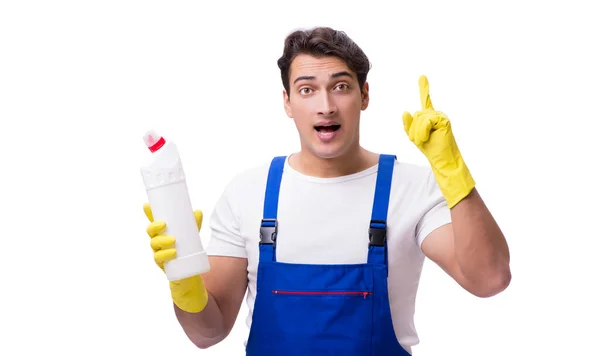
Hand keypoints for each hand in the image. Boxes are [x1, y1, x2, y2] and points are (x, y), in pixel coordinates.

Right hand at [144, 203, 208, 312]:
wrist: (189, 275)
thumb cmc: (186, 252)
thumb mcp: (191, 237)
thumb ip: (194, 225)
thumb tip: (198, 211)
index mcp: (161, 235)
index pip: (153, 223)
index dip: (148, 215)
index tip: (146, 206)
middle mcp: (157, 244)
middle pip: (150, 234)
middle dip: (154, 228)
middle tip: (164, 224)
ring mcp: (159, 255)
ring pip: (154, 246)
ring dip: (161, 242)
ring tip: (173, 240)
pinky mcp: (164, 266)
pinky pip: (160, 260)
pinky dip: (166, 256)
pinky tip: (173, 253)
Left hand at [402, 75, 474, 207]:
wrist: (443, 160)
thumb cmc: (431, 149)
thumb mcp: (415, 137)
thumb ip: (409, 125)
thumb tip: (405, 112)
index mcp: (430, 117)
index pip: (425, 100)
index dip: (424, 88)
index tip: (422, 76)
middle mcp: (436, 114)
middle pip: (415, 115)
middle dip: (413, 131)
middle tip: (421, 141)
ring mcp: (441, 116)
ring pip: (419, 119)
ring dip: (417, 133)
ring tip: (425, 141)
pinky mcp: (443, 120)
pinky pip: (425, 122)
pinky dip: (422, 132)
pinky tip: (427, 138)